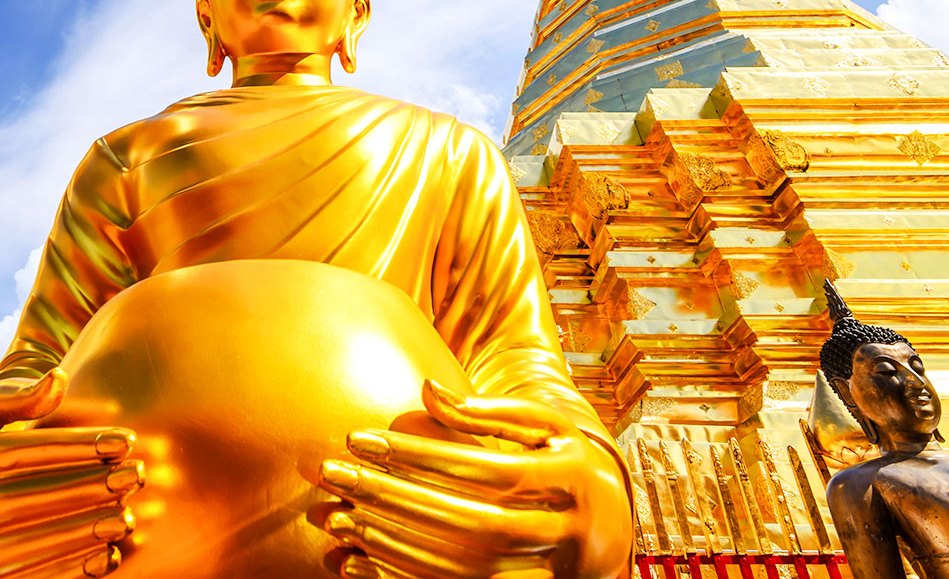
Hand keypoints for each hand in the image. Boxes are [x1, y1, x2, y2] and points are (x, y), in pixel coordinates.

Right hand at [0, 369, 144, 578]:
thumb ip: (17, 397)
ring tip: (124, 518)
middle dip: (79, 490)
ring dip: (74, 536)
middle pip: (13, 501)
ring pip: (14, 548)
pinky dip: (63, 573)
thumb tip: (57, 378)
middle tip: (131, 478)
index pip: (14, 451)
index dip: (72, 446)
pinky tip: (106, 556)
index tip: (124, 440)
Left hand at [318, 380, 630, 578]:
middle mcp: (569, 532)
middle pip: (475, 523)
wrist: (613, 532)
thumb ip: (490, 411)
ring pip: (465, 569)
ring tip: (339, 518)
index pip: (488, 467)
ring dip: (396, 546)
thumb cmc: (566, 464)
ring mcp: (550, 575)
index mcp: (576, 476)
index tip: (359, 437)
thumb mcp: (547, 429)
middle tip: (335, 475)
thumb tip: (428, 389)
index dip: (423, 455)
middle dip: (397, 499)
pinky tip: (358, 562)